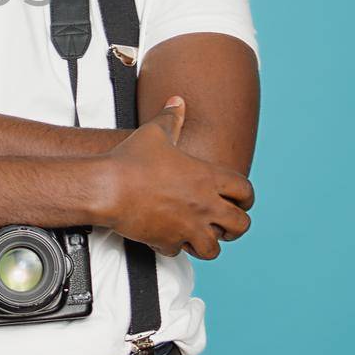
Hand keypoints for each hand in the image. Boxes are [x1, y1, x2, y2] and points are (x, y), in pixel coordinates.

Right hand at [101, 96, 255, 259]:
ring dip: (208, 243)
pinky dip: (174, 247)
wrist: (108, 187)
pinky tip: (166, 238)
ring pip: (214, 248)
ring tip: (199, 238)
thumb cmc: (130, 161)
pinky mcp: (168, 241)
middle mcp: (204, 205)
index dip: (247, 198)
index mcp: (207, 178)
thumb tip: (177, 101)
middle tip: (224, 225)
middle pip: (241, 225)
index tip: (242, 201)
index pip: (246, 192)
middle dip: (235, 227)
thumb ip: (171, 118)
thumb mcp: (154, 133)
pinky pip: (179, 253)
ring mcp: (188, 226)